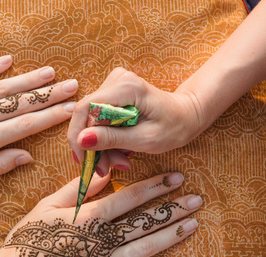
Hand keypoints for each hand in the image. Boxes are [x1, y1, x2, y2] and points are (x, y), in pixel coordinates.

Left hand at [0, 56, 78, 190]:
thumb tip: (28, 157)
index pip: (25, 126)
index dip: (50, 116)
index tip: (71, 109)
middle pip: (19, 103)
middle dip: (48, 95)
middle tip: (73, 86)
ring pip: (2, 88)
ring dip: (28, 79)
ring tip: (51, 72)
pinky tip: (8, 59)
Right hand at [0, 172, 201, 256]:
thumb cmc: (28, 239)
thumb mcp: (46, 206)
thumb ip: (75, 189)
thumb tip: (102, 174)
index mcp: (88, 216)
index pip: (128, 197)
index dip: (154, 187)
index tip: (176, 178)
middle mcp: (102, 239)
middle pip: (143, 221)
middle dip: (172, 209)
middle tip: (197, 200)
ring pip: (145, 247)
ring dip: (171, 236)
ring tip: (193, 225)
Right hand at [67, 67, 204, 174]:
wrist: (187, 115)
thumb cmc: (174, 127)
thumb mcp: (146, 139)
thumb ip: (113, 139)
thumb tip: (81, 140)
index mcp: (126, 87)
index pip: (86, 108)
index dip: (78, 136)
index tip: (84, 161)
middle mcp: (116, 80)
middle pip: (86, 116)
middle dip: (92, 146)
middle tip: (105, 169)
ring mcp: (113, 85)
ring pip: (91, 120)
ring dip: (101, 146)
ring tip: (120, 162)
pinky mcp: (112, 93)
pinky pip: (98, 119)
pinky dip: (106, 138)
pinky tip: (120, 150)